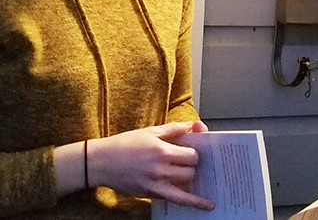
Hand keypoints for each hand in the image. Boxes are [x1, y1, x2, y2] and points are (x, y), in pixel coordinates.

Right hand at [89, 122, 213, 209]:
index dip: (196, 154)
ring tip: (204, 182)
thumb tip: (192, 125)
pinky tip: (205, 205)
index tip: (194, 152)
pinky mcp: (149, 194)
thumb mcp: (151, 132)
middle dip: (193, 167)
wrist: (101, 162)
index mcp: (162, 151)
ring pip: (186, 187)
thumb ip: (174, 129)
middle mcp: (160, 169)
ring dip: (192, 181)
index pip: (192, 155)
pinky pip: (174, 199)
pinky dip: (191, 201)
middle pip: (190, 171)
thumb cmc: (125, 144)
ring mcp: (154, 184)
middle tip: (191, 164)